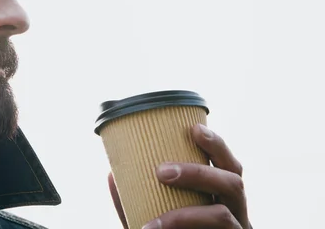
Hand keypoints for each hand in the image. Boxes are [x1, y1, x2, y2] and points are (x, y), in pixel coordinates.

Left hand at [108, 124, 250, 228]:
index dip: (216, 144)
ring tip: (154, 224)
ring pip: (223, 216)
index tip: (193, 129)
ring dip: (186, 215)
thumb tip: (112, 175)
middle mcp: (235, 211)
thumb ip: (136, 201)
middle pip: (234, 181)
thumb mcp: (154, 217)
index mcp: (221, 195)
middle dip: (198, 172)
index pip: (226, 164)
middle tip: (161, 171)